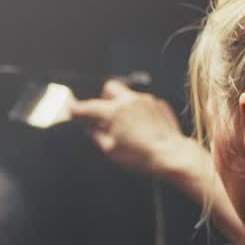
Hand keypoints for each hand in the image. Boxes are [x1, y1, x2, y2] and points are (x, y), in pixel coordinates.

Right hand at [69, 79, 190, 180]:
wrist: (171, 156)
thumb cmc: (142, 156)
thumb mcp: (112, 151)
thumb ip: (97, 137)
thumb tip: (91, 131)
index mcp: (114, 111)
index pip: (89, 106)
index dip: (77, 109)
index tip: (72, 110)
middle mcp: (130, 101)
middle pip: (110, 88)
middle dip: (103, 98)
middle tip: (103, 114)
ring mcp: (146, 100)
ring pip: (127, 95)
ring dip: (122, 105)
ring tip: (125, 124)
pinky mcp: (159, 105)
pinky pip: (143, 102)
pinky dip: (138, 111)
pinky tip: (141, 127)